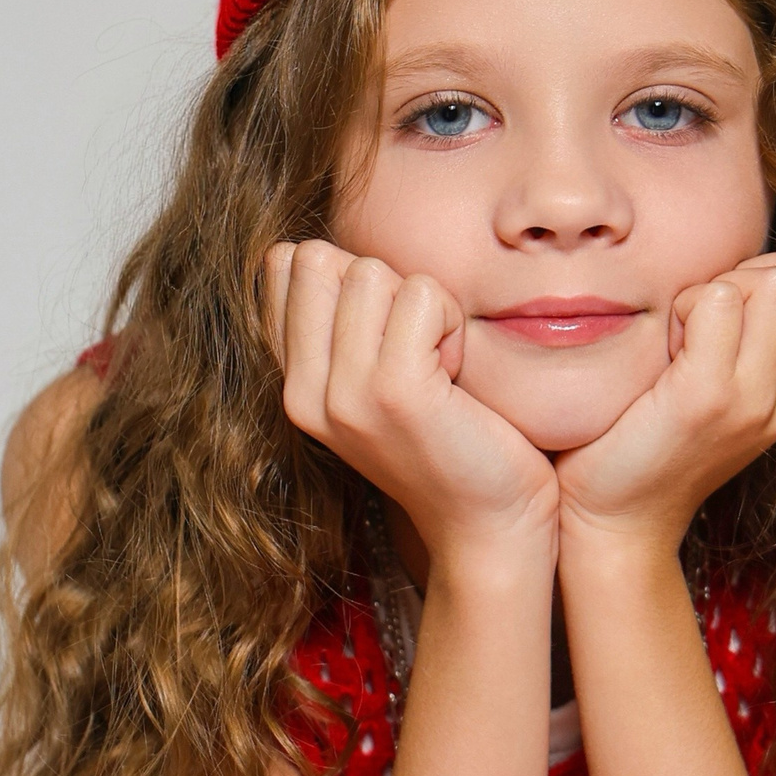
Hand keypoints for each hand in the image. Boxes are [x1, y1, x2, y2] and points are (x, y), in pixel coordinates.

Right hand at [265, 241, 558, 562]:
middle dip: (383, 286)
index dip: (350, 278)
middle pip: (321, 258)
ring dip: (423, 305)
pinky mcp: (394, 392)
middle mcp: (304, 392)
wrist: (489, 526)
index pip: (287, 264)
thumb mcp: (378, 379)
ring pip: (370, 272)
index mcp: (294, 385)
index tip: (387, 340)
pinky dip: (452, 321)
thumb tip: (330, 249)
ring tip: (440, 368)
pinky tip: (457, 375)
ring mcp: (344, 395)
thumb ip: (345, 322)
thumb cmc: (452, 443)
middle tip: (418, 352)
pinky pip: (421, 294)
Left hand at [554, 250, 775, 550]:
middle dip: (743, 279)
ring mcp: (759, 398)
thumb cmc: (657, 436)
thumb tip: (771, 259)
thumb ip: (757, 324)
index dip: (762, 280)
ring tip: (679, 346)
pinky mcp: (710, 396)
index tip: (718, 330)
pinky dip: (681, 307)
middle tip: (696, 333)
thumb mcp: (727, 379)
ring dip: (712, 292)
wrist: (616, 515)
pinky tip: (662, 355)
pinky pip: (716, 298)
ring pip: (769, 279)